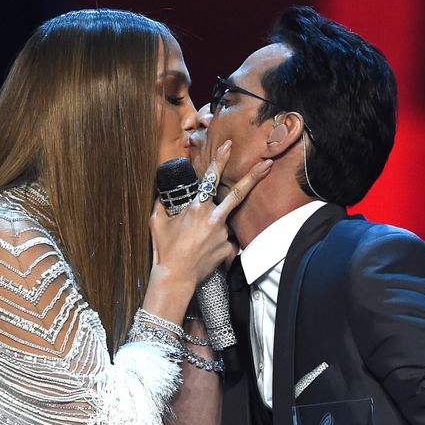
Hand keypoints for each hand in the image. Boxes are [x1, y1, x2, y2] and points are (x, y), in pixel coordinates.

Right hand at [149, 140, 271, 287]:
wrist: (175, 278)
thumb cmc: (164, 250)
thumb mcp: (157, 221)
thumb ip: (163, 203)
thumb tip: (164, 193)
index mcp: (197, 209)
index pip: (210, 179)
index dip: (219, 160)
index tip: (229, 146)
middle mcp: (214, 219)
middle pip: (237, 194)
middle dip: (254, 177)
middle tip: (268, 164)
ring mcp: (223, 234)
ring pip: (223, 222)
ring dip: (213, 226)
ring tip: (195, 243)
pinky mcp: (227, 249)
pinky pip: (224, 240)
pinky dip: (215, 241)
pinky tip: (202, 251)